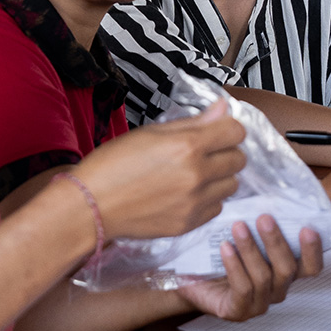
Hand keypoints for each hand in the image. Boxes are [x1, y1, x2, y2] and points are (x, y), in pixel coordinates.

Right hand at [73, 100, 245, 239]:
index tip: (217, 132)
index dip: (228, 128)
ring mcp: (195, 202)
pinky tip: (186, 194)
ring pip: (231, 185)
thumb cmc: (114, 163)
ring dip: (219, 178)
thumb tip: (224, 107)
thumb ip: (193, 122)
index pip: (236, 132)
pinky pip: (216, 208)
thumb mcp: (151, 132)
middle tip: (204, 153)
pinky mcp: (189, 224)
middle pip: (239, 160)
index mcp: (188, 146)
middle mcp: (197, 174)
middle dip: (226, 153)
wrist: (92, 205)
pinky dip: (208, 200)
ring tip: (194, 175)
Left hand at [175, 215, 322, 320]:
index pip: (311, 267)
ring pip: (264, 277)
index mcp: (285, 272)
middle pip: (288, 269)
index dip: (313, 250)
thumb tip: (267, 187)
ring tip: (238, 227)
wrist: (188, 275)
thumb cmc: (219, 253)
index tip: (307, 228)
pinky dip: (235, 266)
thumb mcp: (242, 233)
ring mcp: (259, 303)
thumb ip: (258, 219)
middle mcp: (277, 289)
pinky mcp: (237, 311)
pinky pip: (242, 289)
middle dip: (276, 242)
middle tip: (264, 217)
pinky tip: (225, 247)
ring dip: (251, 250)